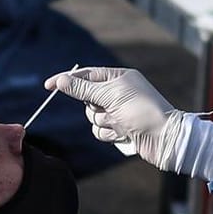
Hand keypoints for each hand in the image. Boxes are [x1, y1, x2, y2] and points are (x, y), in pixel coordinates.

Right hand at [45, 66, 188, 169]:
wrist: (164, 138)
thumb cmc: (141, 111)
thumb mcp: (110, 95)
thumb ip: (83, 89)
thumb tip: (61, 80)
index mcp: (118, 77)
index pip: (86, 75)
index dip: (67, 80)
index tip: (48, 86)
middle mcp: (118, 92)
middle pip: (86, 98)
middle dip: (94, 106)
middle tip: (109, 109)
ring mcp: (119, 111)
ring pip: (92, 116)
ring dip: (103, 121)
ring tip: (122, 123)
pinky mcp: (120, 128)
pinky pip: (100, 131)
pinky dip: (109, 133)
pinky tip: (124, 133)